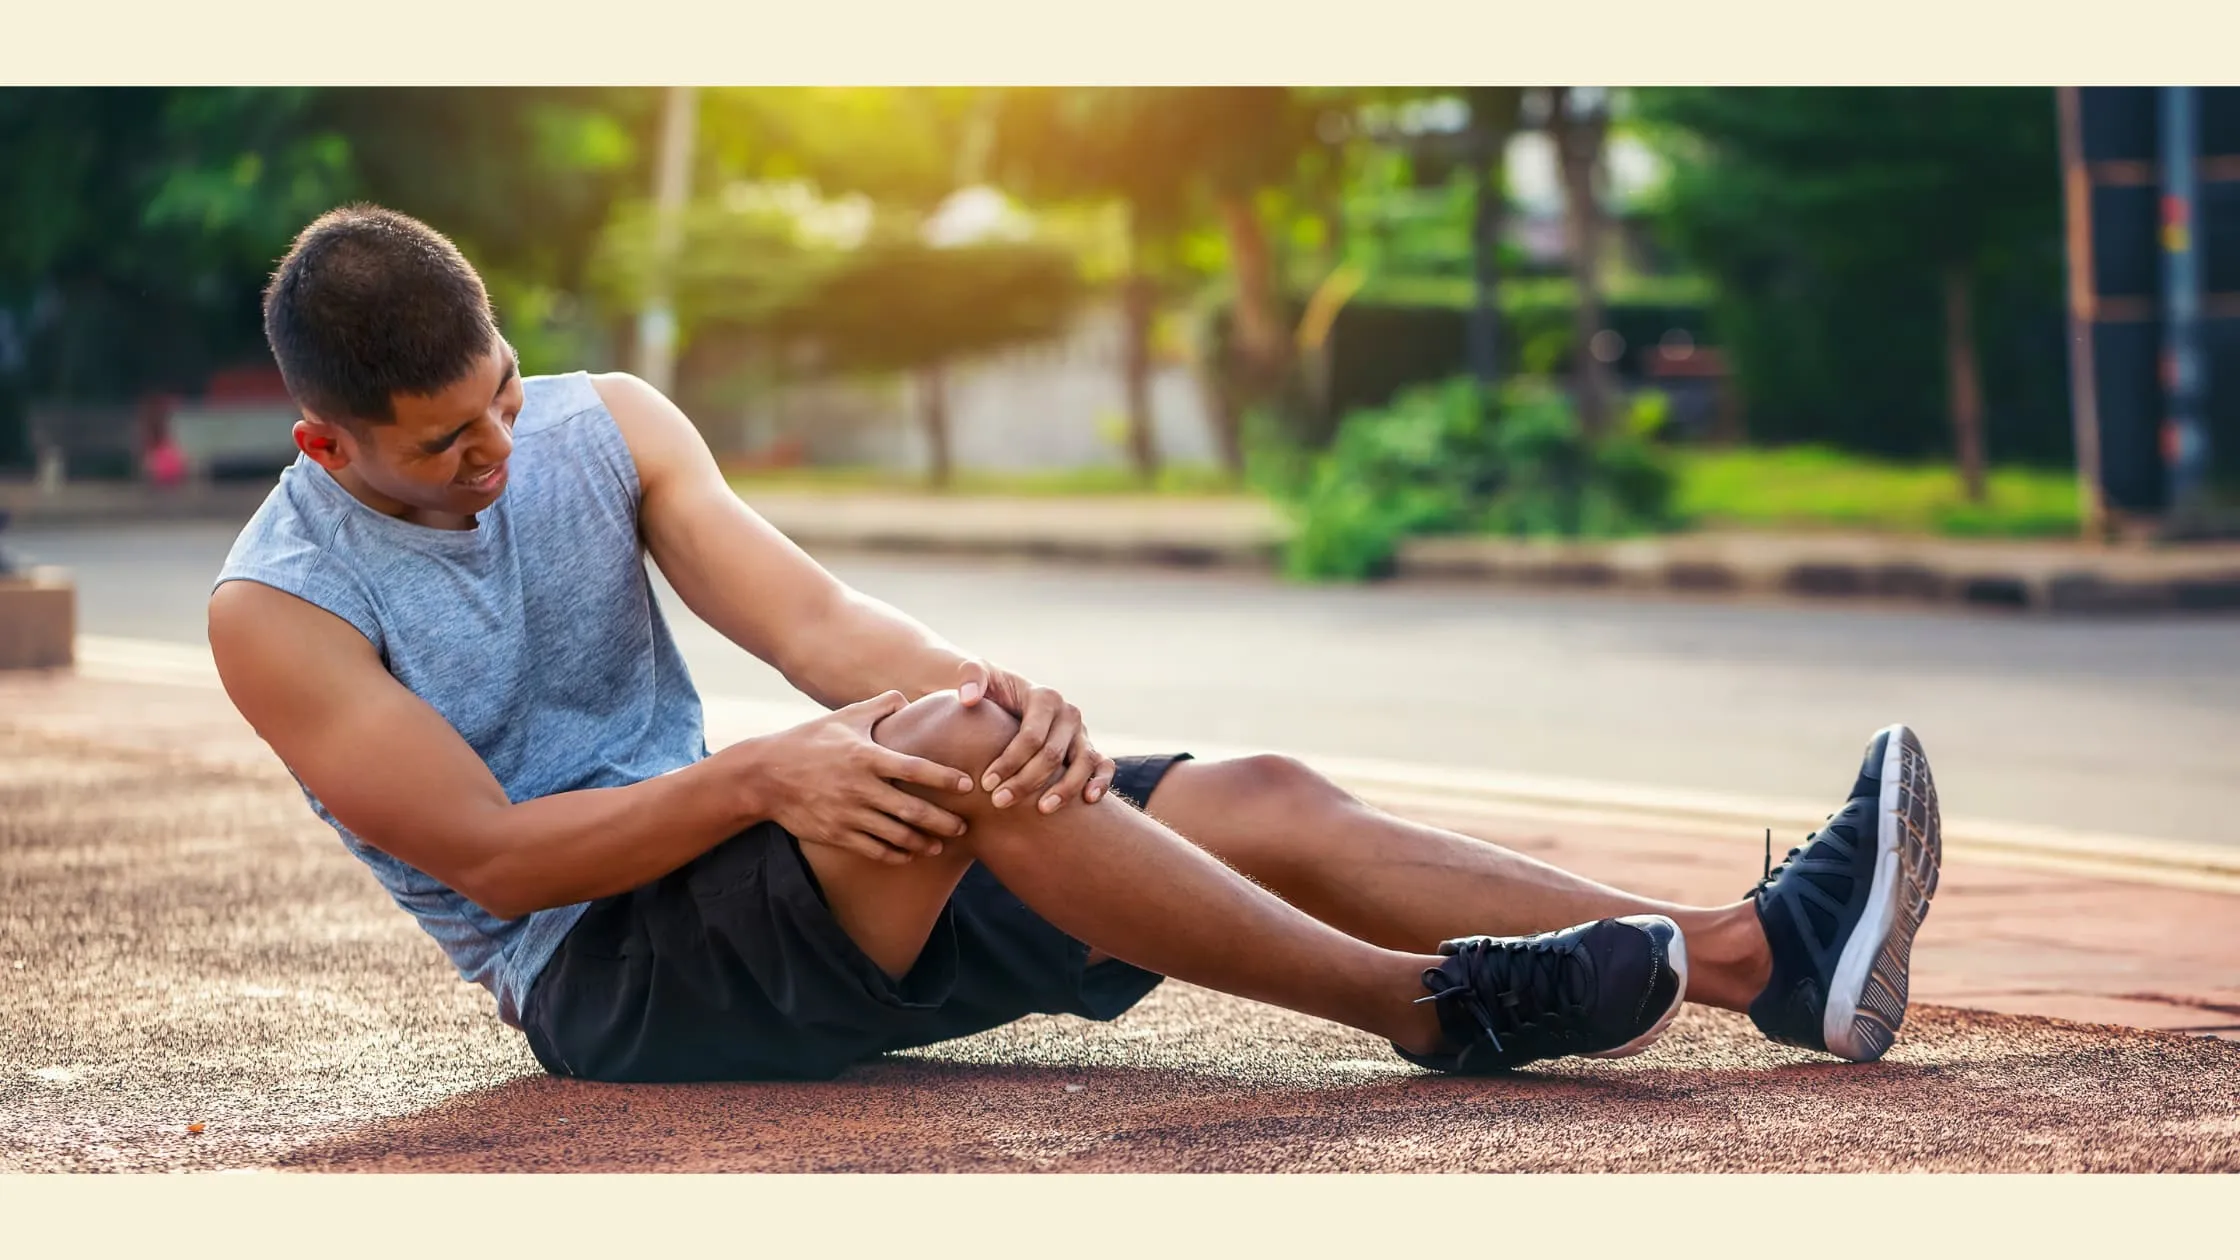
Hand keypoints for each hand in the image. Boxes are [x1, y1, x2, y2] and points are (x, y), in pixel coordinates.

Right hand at [754, 691, 974, 865]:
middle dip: (942, 821)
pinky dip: (895, 854)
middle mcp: (860, 788)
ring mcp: (848, 814)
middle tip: (964, 826)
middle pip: (912, 810)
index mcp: (866, 757)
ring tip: (939, 845)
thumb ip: (878, 707)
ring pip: (895, 836)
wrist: (764, 775)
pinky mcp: (836, 834)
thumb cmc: (809, 741)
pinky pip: (873, 850)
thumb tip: (906, 698)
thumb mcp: (842, 718)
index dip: (944, 778)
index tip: (967, 784)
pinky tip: (908, 854)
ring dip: (922, 843)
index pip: (915, 769)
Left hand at [955, 660, 1115, 814]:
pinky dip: (1101, 782)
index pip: (1031, 735)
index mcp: (1044, 697)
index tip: (985, 783)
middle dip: (1025, 781)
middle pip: (1053, 754)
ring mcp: (1081, 732)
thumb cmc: (989, 690)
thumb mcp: (975, 674)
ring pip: (1084, 762)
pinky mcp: (1088, 748)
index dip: (1009, 761)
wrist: (1006, 697)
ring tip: (1042, 809)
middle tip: (999, 802)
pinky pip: (1103, 765)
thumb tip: (968, 699)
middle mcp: (1068, 713)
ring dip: (1065, 789)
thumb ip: (969, 677)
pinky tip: (1088, 801)